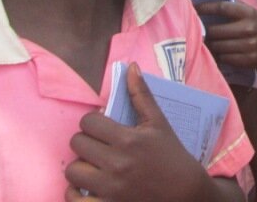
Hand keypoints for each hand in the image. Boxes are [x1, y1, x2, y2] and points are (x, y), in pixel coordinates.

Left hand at [65, 63, 216, 201]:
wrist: (184, 192)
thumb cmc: (171, 155)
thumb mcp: (158, 123)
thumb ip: (141, 95)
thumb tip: (131, 67)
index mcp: (128, 139)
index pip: (88, 122)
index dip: (93, 122)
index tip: (101, 127)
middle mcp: (116, 163)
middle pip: (77, 144)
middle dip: (86, 141)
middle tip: (98, 144)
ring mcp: (110, 188)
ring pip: (72, 171)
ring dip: (79, 166)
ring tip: (92, 165)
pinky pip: (74, 200)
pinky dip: (74, 193)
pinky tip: (84, 187)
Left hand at [196, 0, 256, 75]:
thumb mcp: (250, 11)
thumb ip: (234, 7)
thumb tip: (209, 3)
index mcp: (248, 13)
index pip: (222, 8)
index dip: (206, 8)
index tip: (194, 8)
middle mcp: (249, 28)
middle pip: (216, 30)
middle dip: (205, 32)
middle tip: (199, 31)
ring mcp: (249, 45)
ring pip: (218, 46)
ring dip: (210, 45)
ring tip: (206, 43)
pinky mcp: (249, 60)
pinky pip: (225, 58)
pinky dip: (218, 55)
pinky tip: (217, 52)